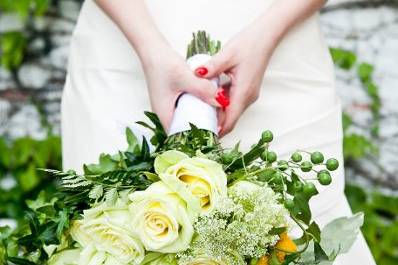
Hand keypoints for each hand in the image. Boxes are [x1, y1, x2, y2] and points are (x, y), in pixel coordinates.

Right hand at [142, 46, 220, 130]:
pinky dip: (195, 109)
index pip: (178, 136)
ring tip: (215, 117)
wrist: (153, 48)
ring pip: (184, 118)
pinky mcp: (171, 97)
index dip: (193, 139)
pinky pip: (184, 109)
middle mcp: (164, 112)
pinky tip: (206, 104)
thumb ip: (202, 90)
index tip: (210, 138)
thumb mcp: (185, 77)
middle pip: (182, 129)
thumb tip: (220, 101)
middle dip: (199, 129)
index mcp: (164, 114)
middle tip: (216, 127)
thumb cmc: (163, 64)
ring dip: (198, 118)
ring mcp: (167, 105)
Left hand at [197, 20, 281, 136]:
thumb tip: (197, 74)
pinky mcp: (246, 89)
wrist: (266, 36)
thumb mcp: (228, 54)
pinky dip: (220, 105)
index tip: (202, 137)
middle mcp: (247, 98)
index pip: (230, 121)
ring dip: (217, 115)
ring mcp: (248, 94)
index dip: (217, 131)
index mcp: (243, 93)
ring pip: (230, 111)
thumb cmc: (249, 44)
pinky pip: (232, 102)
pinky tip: (206, 100)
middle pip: (230, 119)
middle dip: (214, 126)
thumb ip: (212, 67)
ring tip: (197, 116)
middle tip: (195, 128)